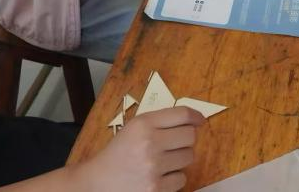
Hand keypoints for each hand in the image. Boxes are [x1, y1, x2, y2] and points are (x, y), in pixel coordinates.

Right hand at [75, 106, 204, 191]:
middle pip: (190, 136)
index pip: (182, 114)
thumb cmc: (118, 153)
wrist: (98, 182)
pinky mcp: (156, 188)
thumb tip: (193, 121)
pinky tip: (159, 176)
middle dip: (186, 140)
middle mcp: (150, 143)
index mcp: (143, 124)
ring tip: (163, 162)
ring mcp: (154, 167)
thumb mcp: (134, 128)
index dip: (195, 116)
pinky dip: (174, 178)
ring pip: (188, 157)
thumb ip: (159, 122)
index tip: (199, 120)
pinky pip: (181, 178)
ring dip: (180, 159)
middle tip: (175, 145)